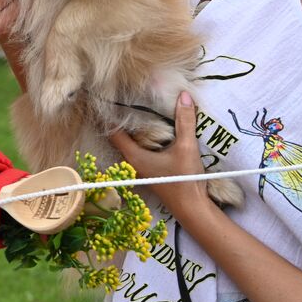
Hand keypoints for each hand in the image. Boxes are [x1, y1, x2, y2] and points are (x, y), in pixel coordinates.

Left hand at [110, 91, 210, 224]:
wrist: (192, 207)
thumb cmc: (185, 179)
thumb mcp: (186, 147)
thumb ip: (185, 121)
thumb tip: (184, 94)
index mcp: (134, 155)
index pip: (114, 132)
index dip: (111, 115)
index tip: (109, 99)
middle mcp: (132, 162)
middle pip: (121, 136)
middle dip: (123, 119)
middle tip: (124, 98)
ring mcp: (140, 167)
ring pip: (132, 143)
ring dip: (135, 129)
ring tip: (137, 108)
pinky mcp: (149, 170)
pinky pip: (141, 149)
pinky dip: (143, 138)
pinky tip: (152, 129)